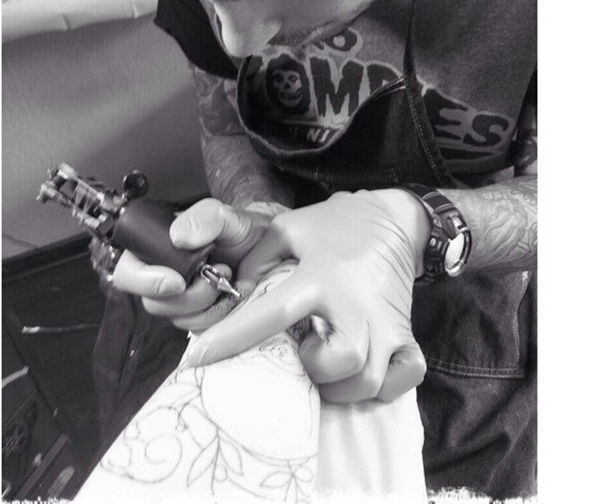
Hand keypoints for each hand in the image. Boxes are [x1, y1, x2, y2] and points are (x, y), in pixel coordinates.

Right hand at [111, 198, 288, 329]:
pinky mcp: (201, 318)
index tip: (176, 282)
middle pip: (153, 303)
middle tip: (216, 276)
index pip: (127, 273)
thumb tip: (178, 237)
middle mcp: (164, 277)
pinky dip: (219, 316)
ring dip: (206, 305)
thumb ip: (203, 217)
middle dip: (187, 296)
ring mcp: (182, 301)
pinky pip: (199, 329)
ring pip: (177, 319)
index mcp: (157, 250)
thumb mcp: (225, 215)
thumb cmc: (241, 230)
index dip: (145, 282)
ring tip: (229, 280)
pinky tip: (233, 296)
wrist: (269, 249)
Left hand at [183, 190, 430, 403]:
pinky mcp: (408, 333)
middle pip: (338, 363)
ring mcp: (387, 323)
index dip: (229, 341)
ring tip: (324, 362)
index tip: (196, 359)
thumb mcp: (286, 230)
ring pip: (368, 380)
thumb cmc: (332, 226)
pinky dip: (383, 385)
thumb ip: (255, 262)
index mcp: (321, 276)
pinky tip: (363, 369)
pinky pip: (404, 378)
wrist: (390, 218)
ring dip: (340, 384)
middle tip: (301, 352)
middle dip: (312, 369)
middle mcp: (356, 305)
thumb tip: (234, 297)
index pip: (271, 316)